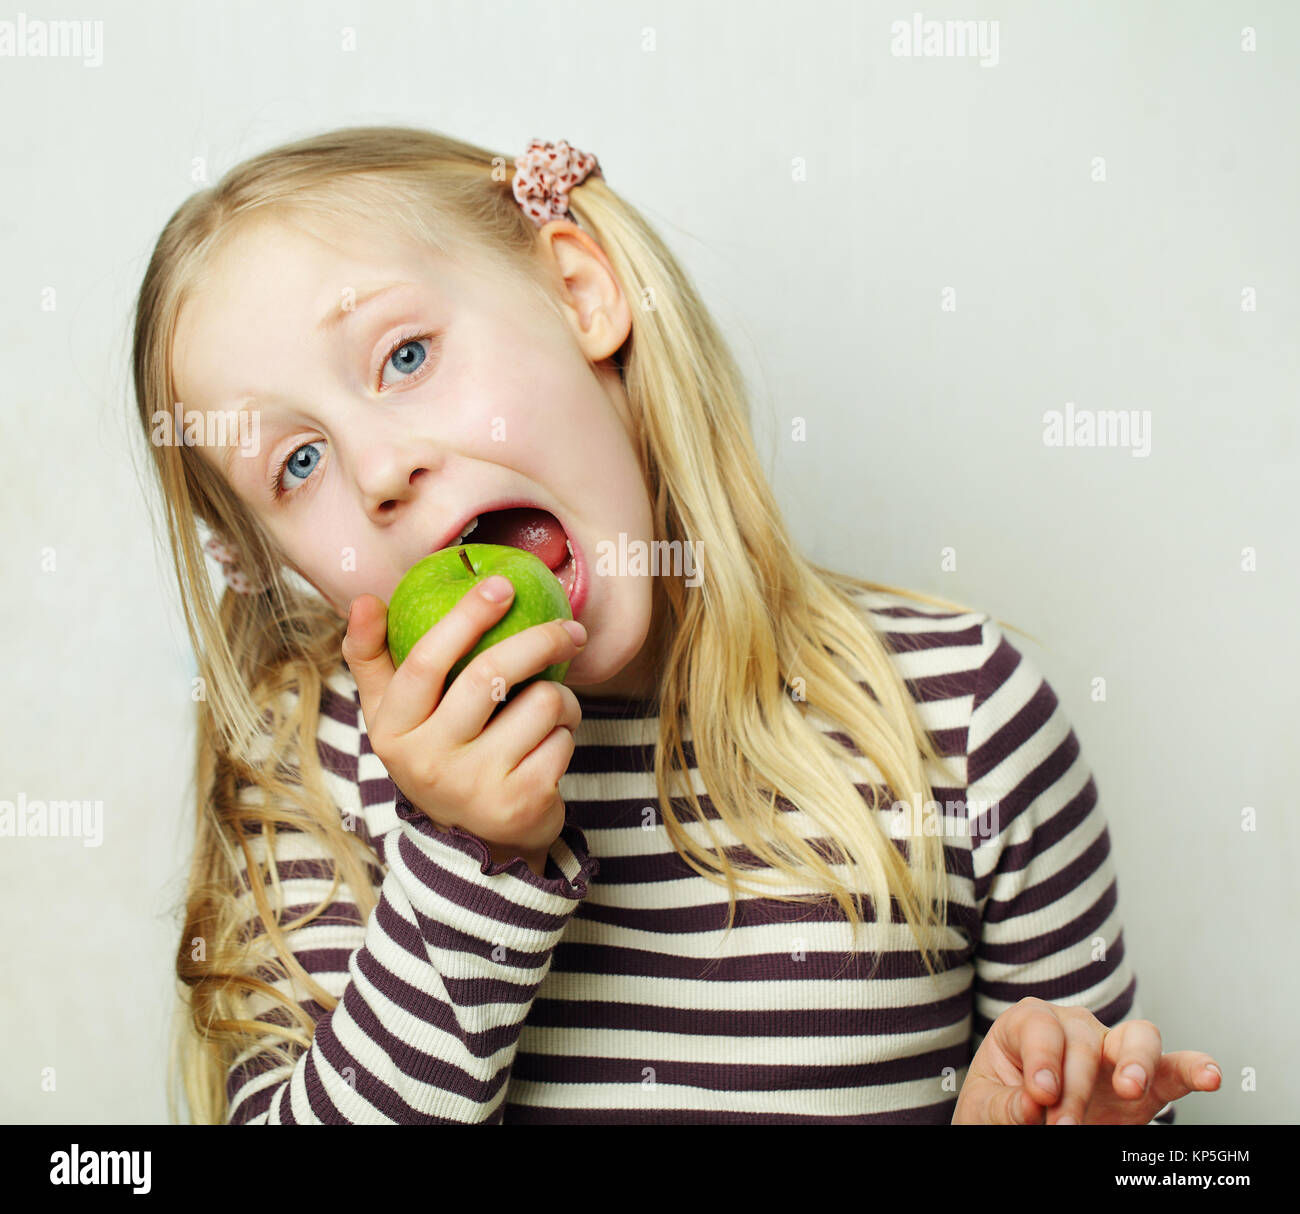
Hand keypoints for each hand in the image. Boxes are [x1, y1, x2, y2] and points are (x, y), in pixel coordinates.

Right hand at [341, 577, 585, 868]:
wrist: (475, 843)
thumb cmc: (437, 754)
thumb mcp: (396, 714)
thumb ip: (373, 656)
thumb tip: (361, 598)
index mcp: (391, 731)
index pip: (425, 662)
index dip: (465, 617)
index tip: (500, 585)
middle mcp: (427, 761)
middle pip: (491, 675)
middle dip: (541, 641)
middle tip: (571, 628)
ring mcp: (475, 786)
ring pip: (542, 704)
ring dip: (562, 698)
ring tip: (552, 709)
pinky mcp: (521, 802)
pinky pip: (563, 739)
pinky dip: (568, 734)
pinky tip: (551, 745)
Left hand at [952, 996, 1221, 1123]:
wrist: (1026, 1129)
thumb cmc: (1001, 1107)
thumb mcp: (987, 1106)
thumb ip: (1008, 1104)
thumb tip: (1034, 1103)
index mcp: (1030, 1023)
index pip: (1041, 1026)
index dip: (1042, 1060)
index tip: (1039, 1097)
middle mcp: (1075, 1027)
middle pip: (1085, 1040)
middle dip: (1075, 1088)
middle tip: (1063, 1128)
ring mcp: (1113, 1053)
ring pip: (1137, 1037)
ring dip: (1137, 1061)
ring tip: (1131, 1088)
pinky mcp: (1145, 1086)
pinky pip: (1174, 1070)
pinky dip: (1194, 1069)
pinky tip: (1210, 1076)